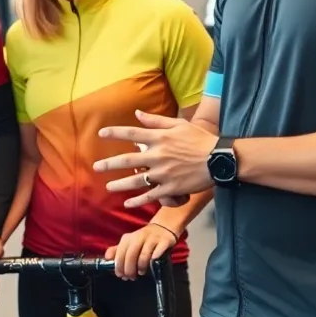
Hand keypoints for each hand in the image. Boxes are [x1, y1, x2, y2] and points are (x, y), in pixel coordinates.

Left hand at [94, 110, 216, 208]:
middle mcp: (158, 155)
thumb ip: (156, 120)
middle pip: (127, 160)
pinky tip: (127, 203)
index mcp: (159, 138)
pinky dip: (137, 201)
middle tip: (96, 167)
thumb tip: (137, 113)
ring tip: (108, 187)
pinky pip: (150, 196)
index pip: (131, 133)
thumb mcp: (179, 124)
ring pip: (136, 181)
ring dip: (119, 185)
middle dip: (109, 164)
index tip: (101, 133)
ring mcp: (163, 173)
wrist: (219, 159)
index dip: (114, 133)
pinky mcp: (171, 188)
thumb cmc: (200, 139)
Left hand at [105, 223, 176, 280]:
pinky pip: (159, 250)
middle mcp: (139, 237)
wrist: (162, 228)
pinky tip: (153, 263)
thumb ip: (117, 250)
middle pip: (131, 255)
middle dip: (130, 269)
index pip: (120, 253)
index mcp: (128, 238)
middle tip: (131, 277)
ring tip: (141, 272)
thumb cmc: (143, 239)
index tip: (121, 275)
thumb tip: (106, 258)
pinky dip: (155, 257)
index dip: (119, 266)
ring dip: (141, 266)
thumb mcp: (129, 243)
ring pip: (144, 254)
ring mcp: (152, 239)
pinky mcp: (164, 241)